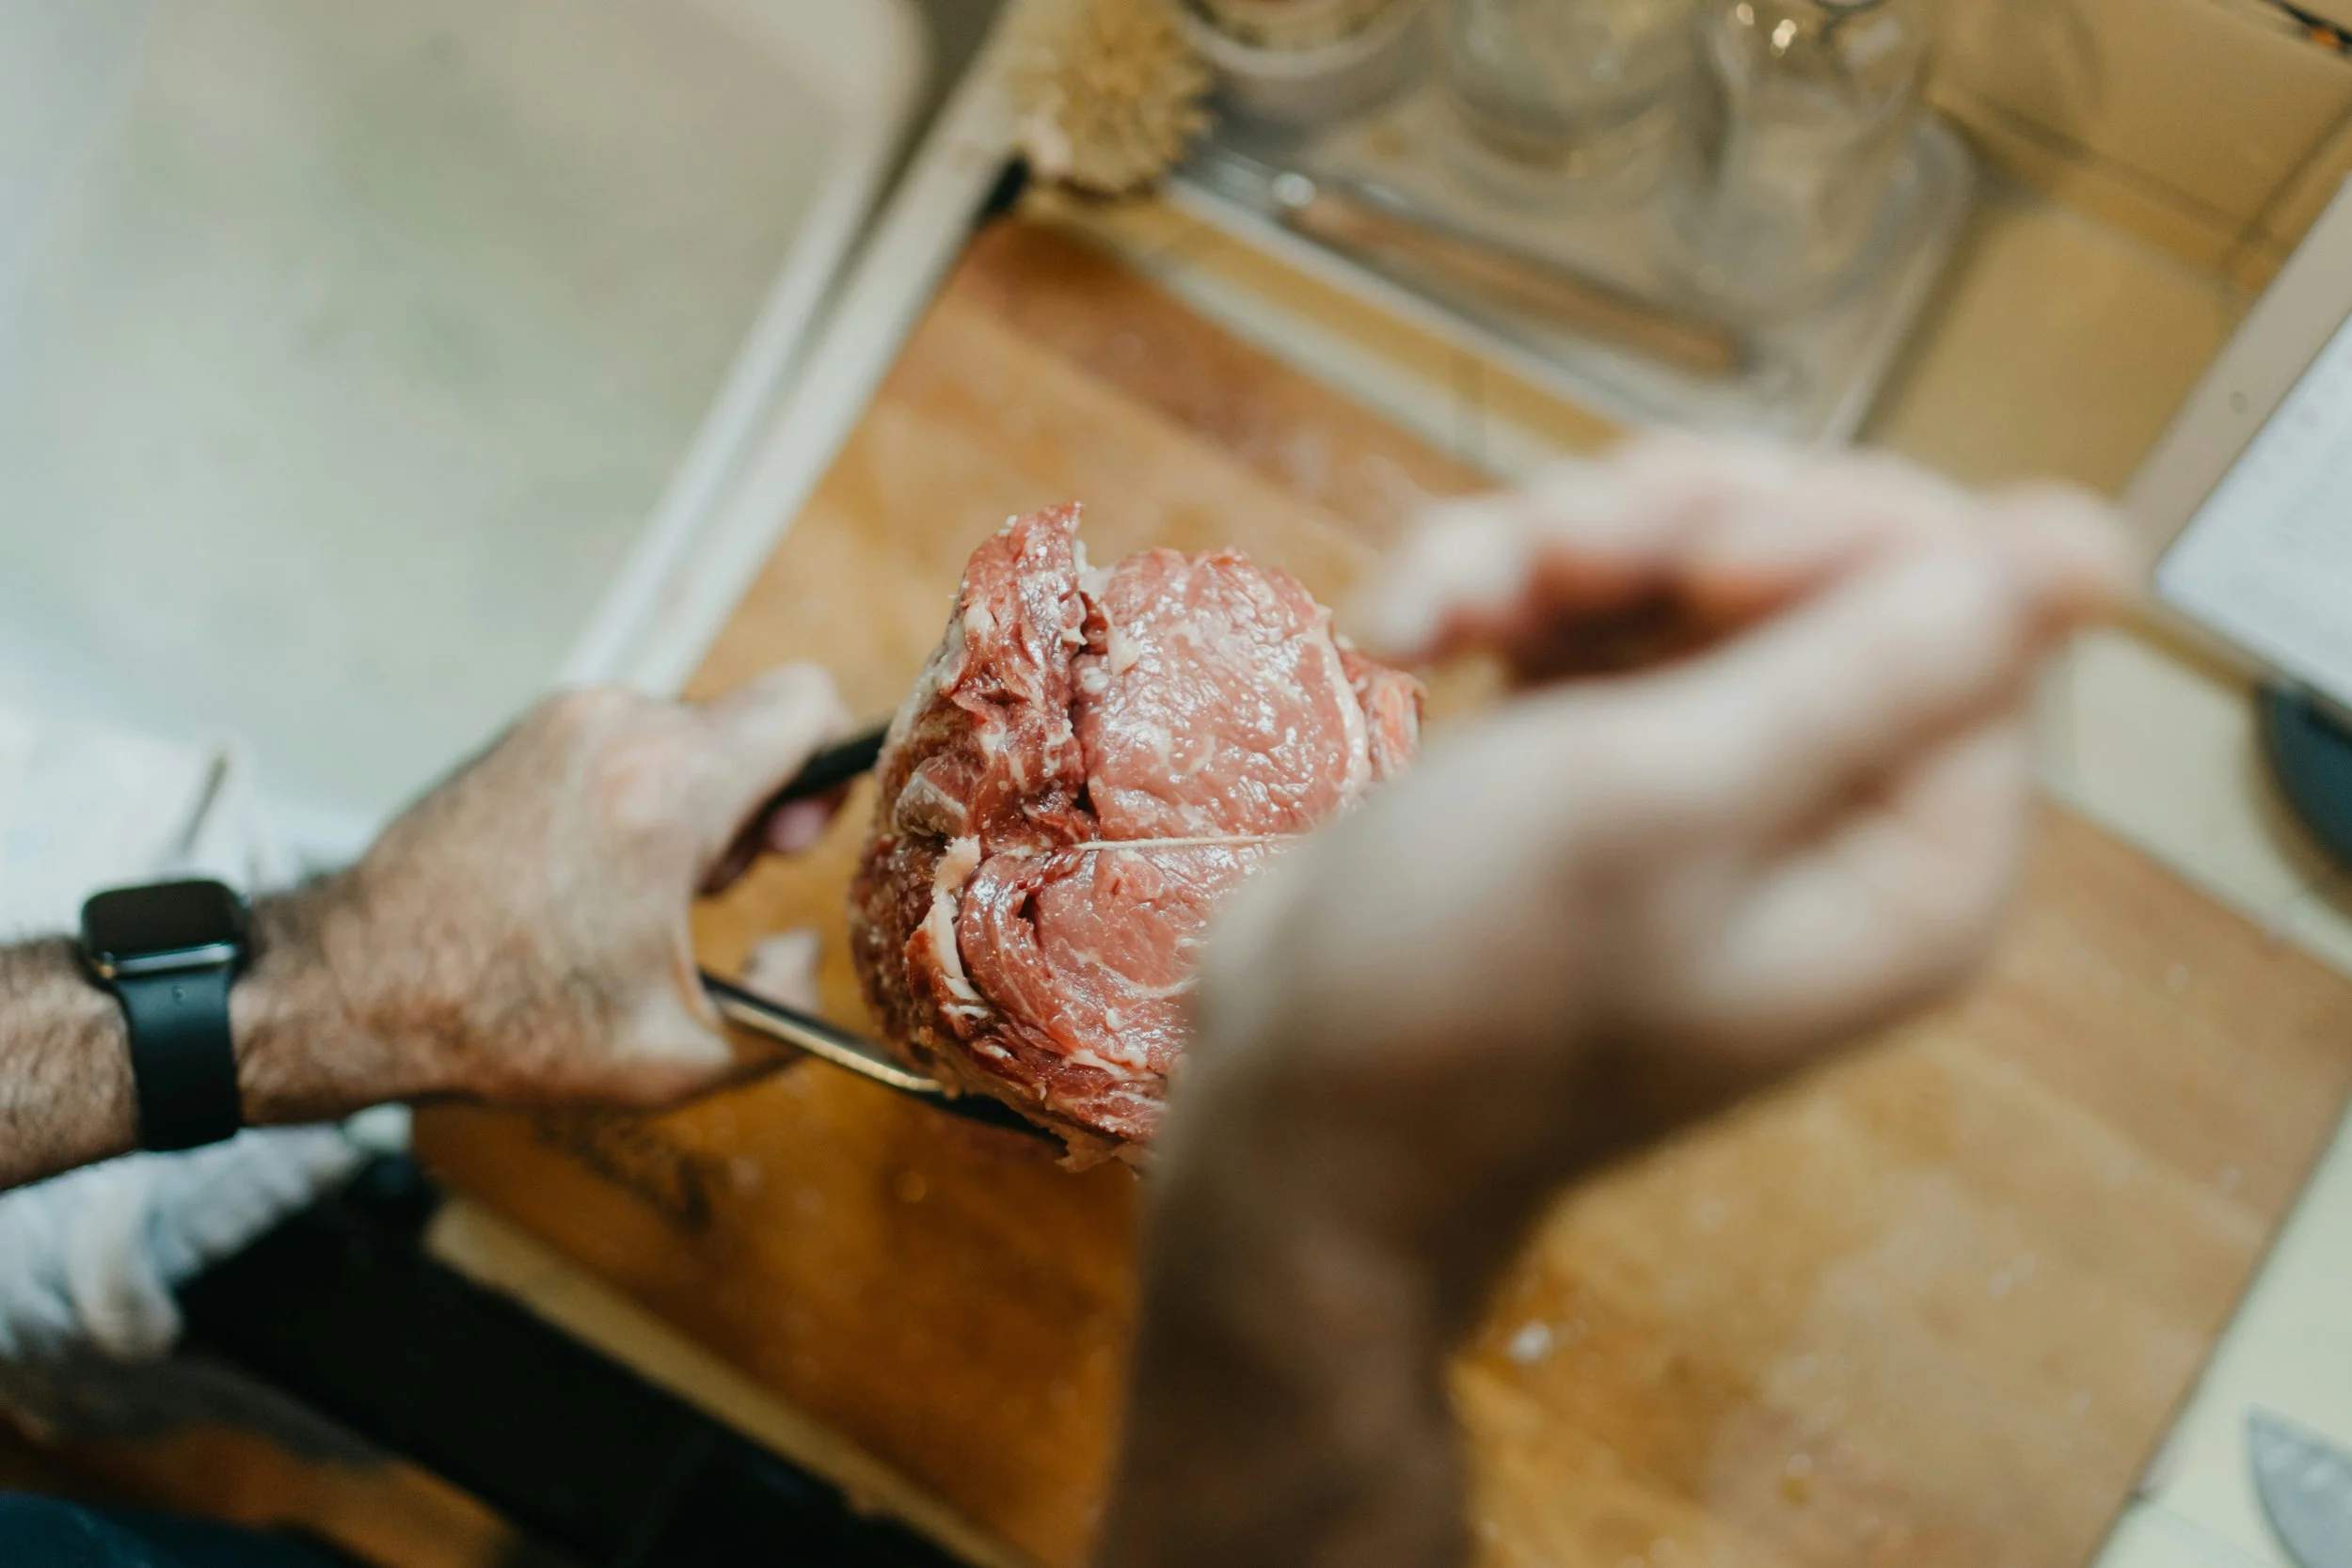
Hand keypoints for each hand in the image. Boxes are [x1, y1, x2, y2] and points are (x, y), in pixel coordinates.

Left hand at [235, 666, 849, 1121]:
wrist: (354, 987)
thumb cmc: (502, 1022)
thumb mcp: (675, 1059)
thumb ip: (788, 1011)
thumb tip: (802, 950)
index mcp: (665, 791)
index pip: (808, 702)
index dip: (832, 769)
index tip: (795, 837)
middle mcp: (615, 728)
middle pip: (747, 729)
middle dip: (752, 808)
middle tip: (705, 891)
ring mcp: (563, 718)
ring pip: (685, 736)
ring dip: (690, 805)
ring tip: (637, 893)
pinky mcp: (528, 728)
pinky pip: (626, 741)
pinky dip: (635, 795)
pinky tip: (593, 873)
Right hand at [1184, 439, 2128, 1256]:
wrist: (1290, 1115)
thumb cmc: (1464, 982)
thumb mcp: (1657, 806)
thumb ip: (1872, 667)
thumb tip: (2102, 542)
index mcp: (1914, 857)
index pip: (1957, 595)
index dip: (1820, 533)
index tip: (1687, 563)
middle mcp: (1840, 809)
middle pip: (1817, 549)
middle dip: (1660, 529)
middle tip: (1542, 569)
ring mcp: (1715, 774)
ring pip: (1682, 552)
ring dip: (1546, 552)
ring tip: (1426, 617)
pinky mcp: (1602, 750)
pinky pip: (1587, 600)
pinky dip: (1492, 595)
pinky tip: (1399, 639)